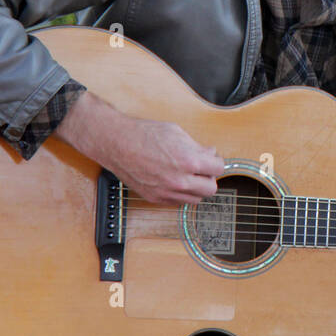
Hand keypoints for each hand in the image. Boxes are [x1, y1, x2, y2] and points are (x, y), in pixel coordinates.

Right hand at [56, 90, 224, 204]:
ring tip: (188, 175)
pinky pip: (178, 202)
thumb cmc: (144, 134)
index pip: (218, 169)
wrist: (117, 143)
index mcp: (188, 161)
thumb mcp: (177, 133)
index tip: (212, 158)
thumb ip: (197, 147)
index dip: (216, 161)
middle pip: (211, 189)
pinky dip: (181, 194)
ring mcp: (167, 192)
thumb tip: (210, 154)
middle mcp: (179, 180)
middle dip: (209, 177)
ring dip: (196, 188)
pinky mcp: (155, 198)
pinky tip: (175, 181)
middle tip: (202, 168)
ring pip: (196, 199)